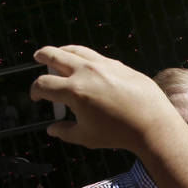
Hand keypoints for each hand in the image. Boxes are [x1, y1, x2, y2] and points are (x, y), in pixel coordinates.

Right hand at [31, 45, 182, 152]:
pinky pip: (96, 56)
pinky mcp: (118, 65)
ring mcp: (103, 65)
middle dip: (43, 56)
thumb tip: (52, 129)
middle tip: (38, 57)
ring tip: (58, 53)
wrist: (152, 123)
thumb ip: (65, 132)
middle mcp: (86, 72)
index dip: (35, 90)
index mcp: (74, 91)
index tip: (36, 96)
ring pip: (76, 50)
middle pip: (55, 56)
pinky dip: (84, 57)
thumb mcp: (86, 137)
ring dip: (63, 50)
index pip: (44, 84)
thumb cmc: (118, 133)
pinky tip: (84, 63)